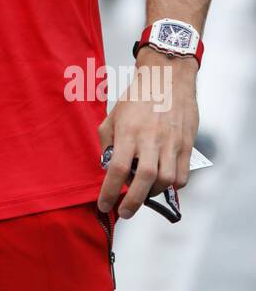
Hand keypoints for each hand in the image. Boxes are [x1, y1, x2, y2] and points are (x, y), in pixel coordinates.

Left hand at [98, 50, 198, 218]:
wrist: (168, 78)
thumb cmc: (138, 97)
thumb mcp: (114, 115)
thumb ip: (108, 141)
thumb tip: (107, 167)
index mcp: (129, 131)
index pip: (118, 168)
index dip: (110, 191)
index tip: (103, 204)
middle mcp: (151, 139)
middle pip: (144, 180)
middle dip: (132, 202)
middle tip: (124, 212)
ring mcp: (172, 143)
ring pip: (166, 181)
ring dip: (152, 194)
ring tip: (142, 193)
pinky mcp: (187, 145)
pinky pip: (182, 175)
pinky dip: (172, 186)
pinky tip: (162, 184)